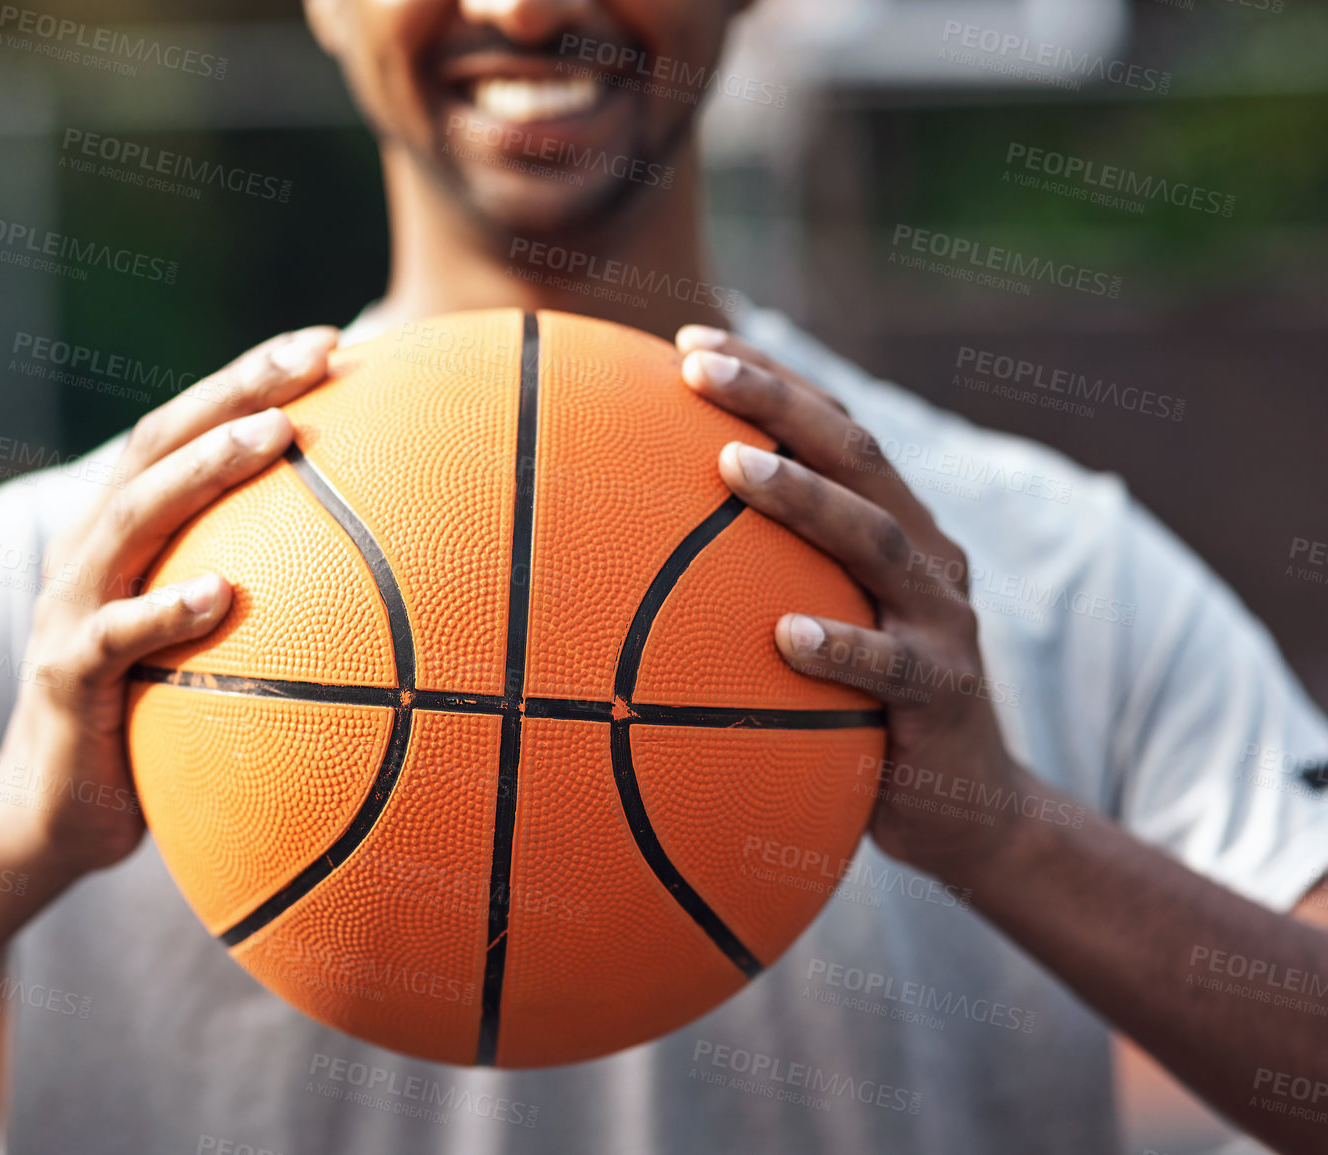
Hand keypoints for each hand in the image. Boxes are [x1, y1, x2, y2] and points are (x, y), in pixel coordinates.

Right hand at [0, 325, 339, 877]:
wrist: (50, 815)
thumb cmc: (147, 723)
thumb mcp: (201, 645)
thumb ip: (255, 592)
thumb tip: (381, 573)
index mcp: (123, 531)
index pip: (187, 428)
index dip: (250, 376)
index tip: (335, 340)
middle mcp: (90, 549)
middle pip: (160, 442)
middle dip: (238, 388)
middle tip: (317, 354)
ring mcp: (70, 607)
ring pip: (135, 516)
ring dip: (206, 469)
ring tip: (276, 435)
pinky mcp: (64, 675)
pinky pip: (117, 635)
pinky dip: (167, 610)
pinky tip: (223, 594)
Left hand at [674, 325, 1034, 882]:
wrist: (968, 809)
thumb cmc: (863, 709)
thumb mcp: (816, 629)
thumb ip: (759, 583)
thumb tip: (632, 549)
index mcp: (894, 528)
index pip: (834, 429)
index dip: (770, 378)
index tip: (689, 342)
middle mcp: (925, 558)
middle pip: (858, 456)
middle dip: (777, 402)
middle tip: (698, 368)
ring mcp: (941, 623)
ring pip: (878, 542)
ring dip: (805, 499)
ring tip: (733, 468)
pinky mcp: (945, 696)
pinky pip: (889, 669)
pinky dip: (842, 646)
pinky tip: (787, 635)